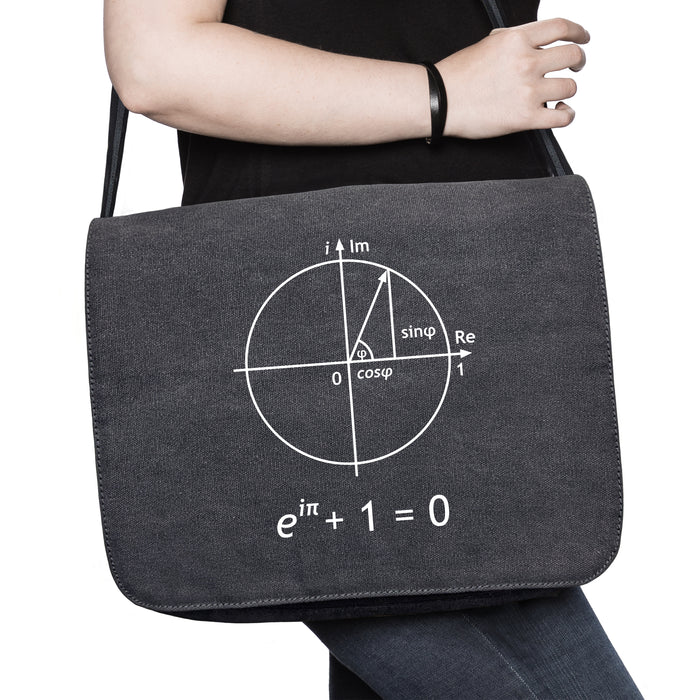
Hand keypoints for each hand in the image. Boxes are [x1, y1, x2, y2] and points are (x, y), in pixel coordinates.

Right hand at [436, 18, 588, 138]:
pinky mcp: (525, 117)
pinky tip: (561, 112)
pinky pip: (563, 117)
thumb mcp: (487, 44)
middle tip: (575, 67)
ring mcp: (528, 90)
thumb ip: (513, 41)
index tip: (582, 38)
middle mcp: (526, 62)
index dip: (578, 32)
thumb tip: (531, 42)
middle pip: (572, 56)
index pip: (561, 28)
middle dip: (578, 61)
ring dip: (567, 90)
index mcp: (516, 40)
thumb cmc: (456, 76)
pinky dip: (567, 115)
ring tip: (558, 95)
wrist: (439, 101)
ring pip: (570, 87)